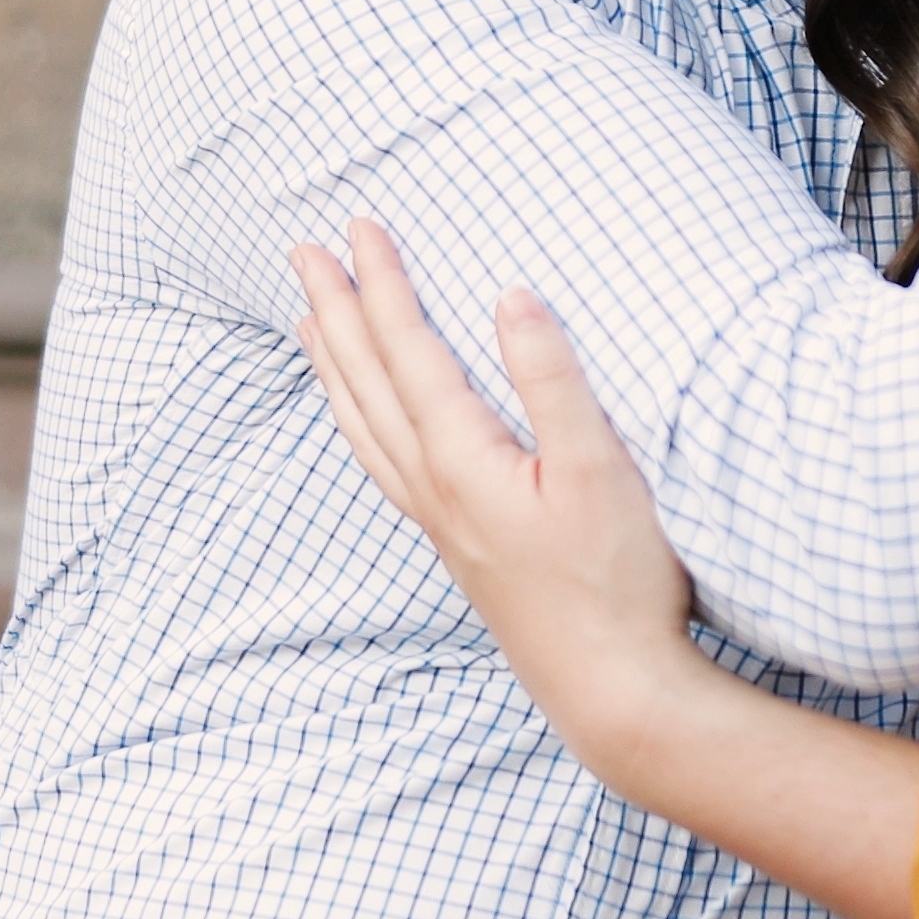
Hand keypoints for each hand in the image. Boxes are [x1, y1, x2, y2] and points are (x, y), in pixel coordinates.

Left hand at [290, 220, 918, 918]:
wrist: (611, 690)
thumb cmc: (616, 582)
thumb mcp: (599, 471)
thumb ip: (553, 380)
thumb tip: (511, 297)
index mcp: (462, 459)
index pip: (407, 350)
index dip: (381, 284)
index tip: (358, 227)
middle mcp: (433, 489)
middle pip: (366, 382)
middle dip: (335, 310)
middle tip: (301, 252)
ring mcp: (439, 523)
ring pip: (362, 426)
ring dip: (334, 365)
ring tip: (310, 321)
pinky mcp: (456, 548)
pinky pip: (381, 464)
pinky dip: (358, 423)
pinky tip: (366, 419)